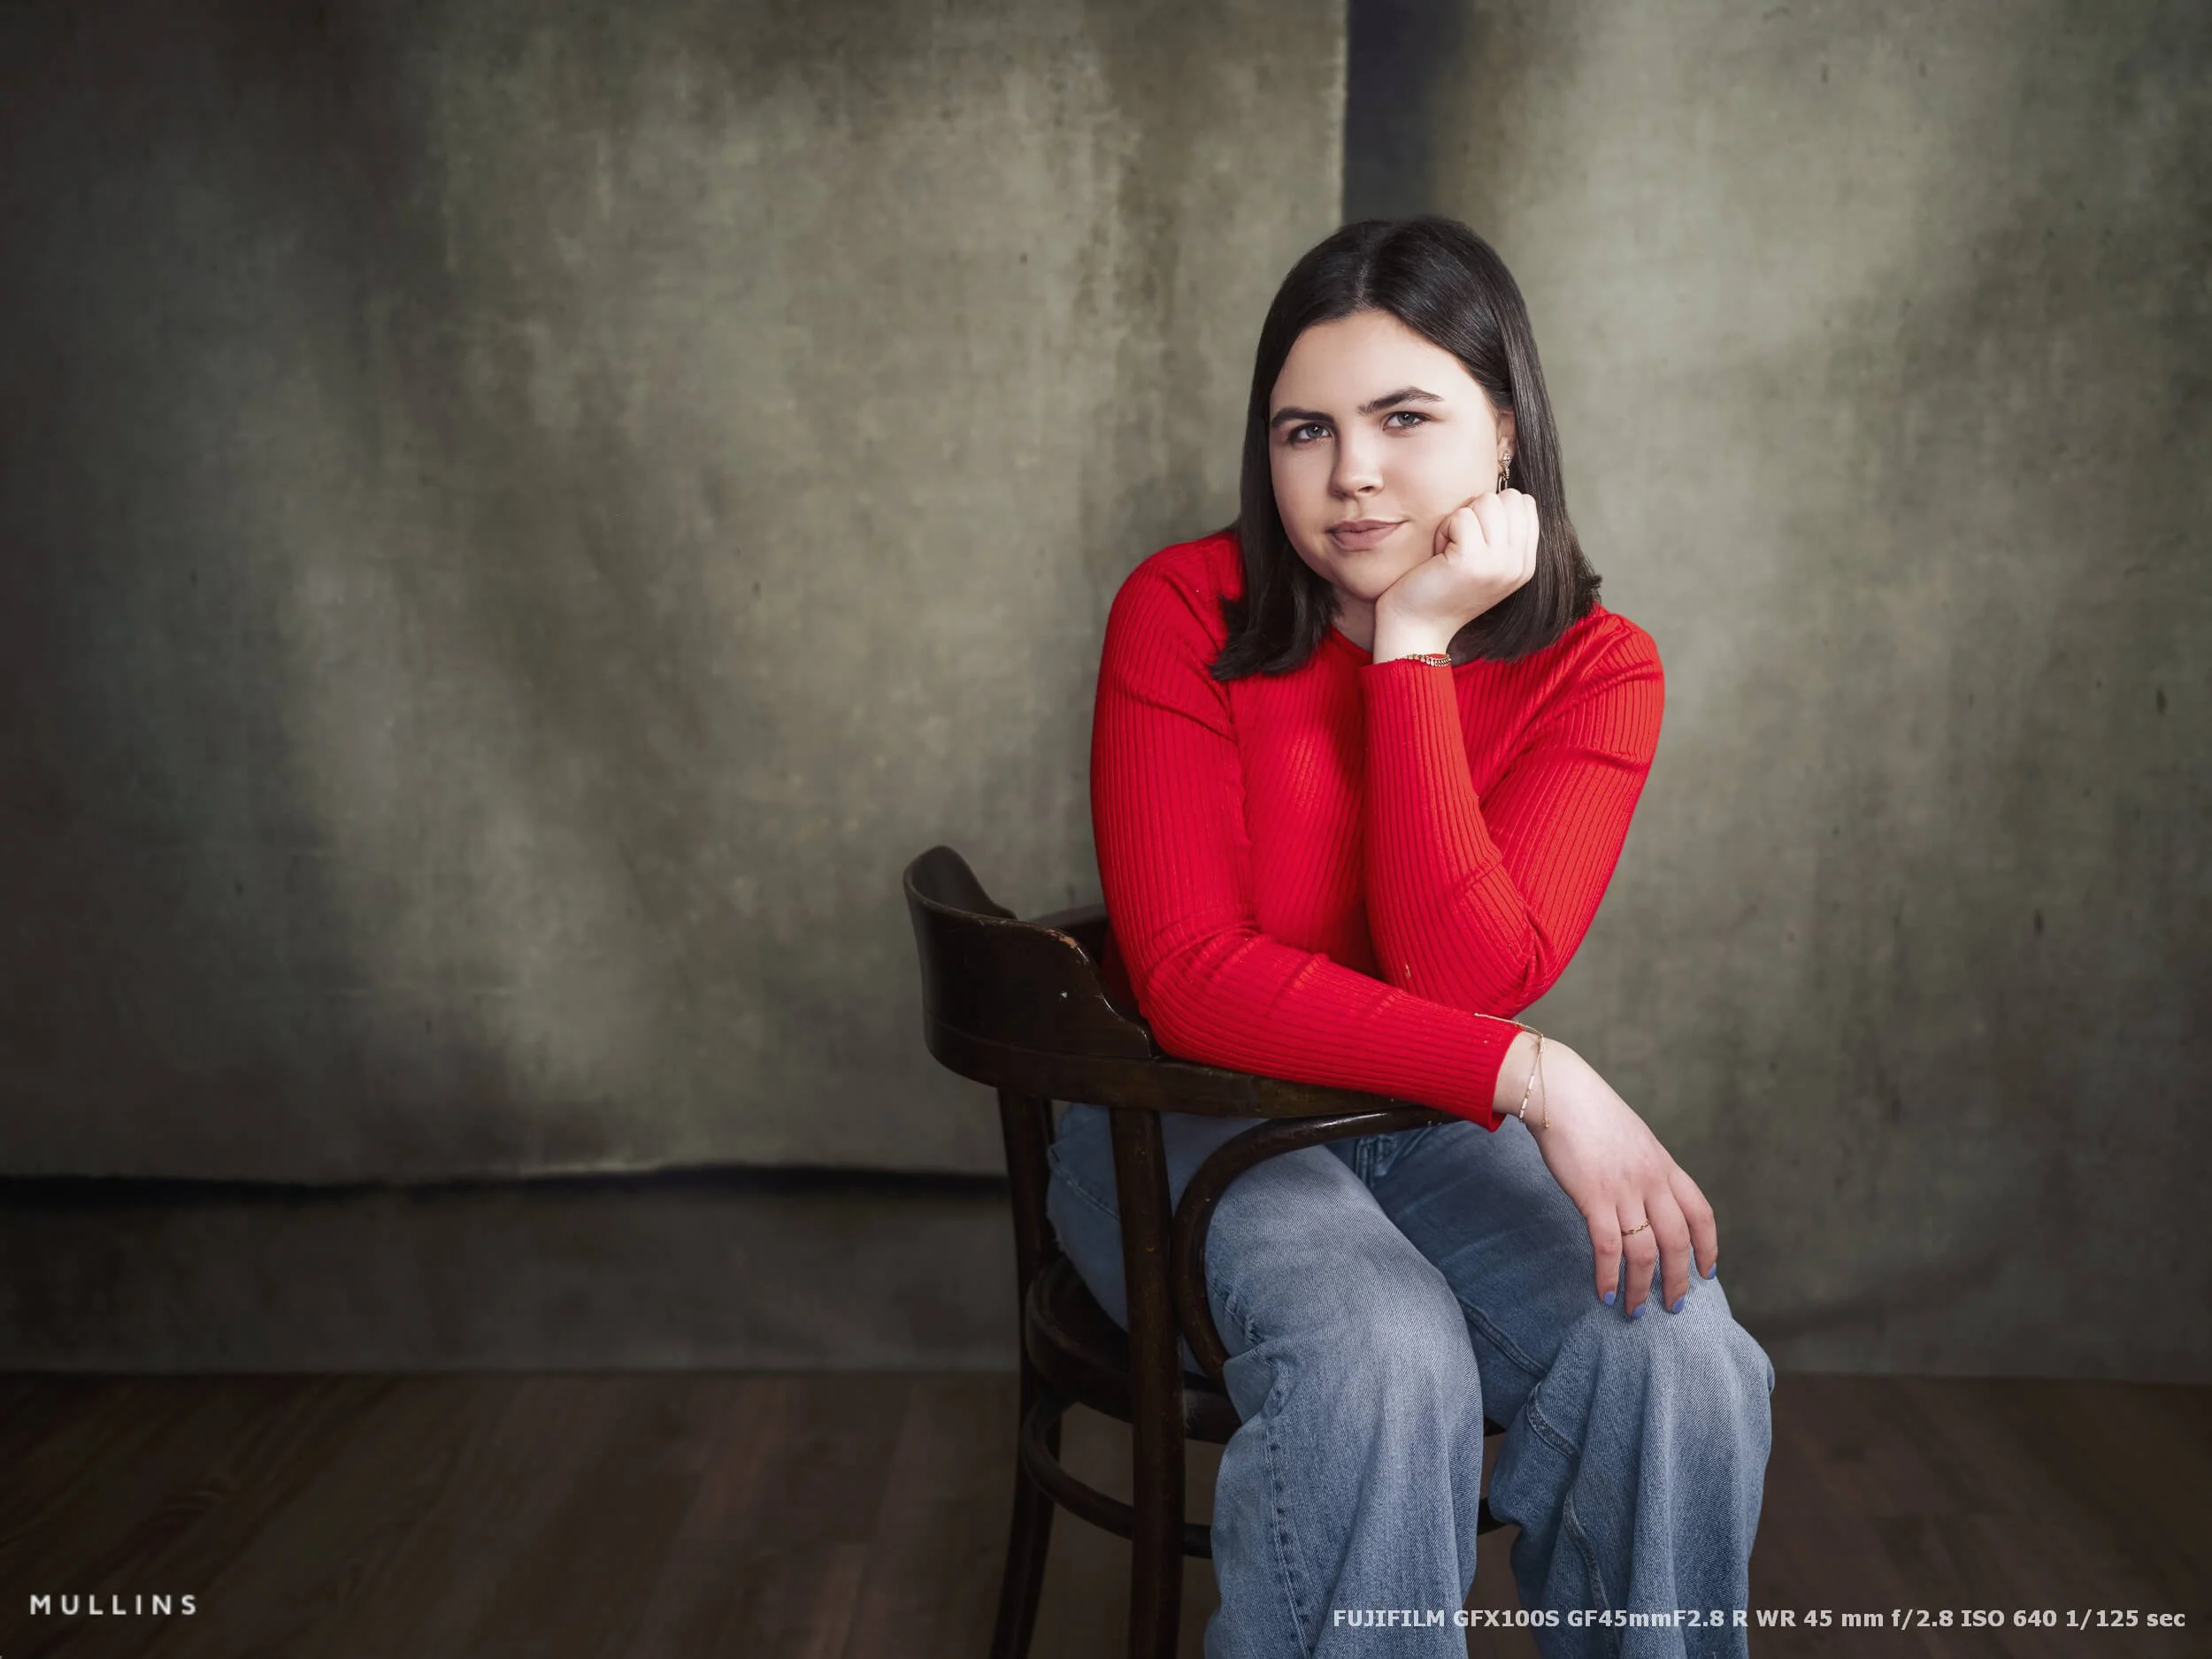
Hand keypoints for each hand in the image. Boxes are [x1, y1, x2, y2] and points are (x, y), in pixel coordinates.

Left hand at [1372, 489, 1539, 652]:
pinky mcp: (1472, 560)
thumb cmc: (1442, 588)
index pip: (1525, 503)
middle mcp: (1518, 565)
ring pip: (1486, 501)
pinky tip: (1439, 557)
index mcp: (1525, 564)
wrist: (1417, 627)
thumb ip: (1501, 533)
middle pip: (1508, 498)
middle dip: (1477, 512)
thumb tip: (1504, 493)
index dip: (1493, 510)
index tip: (1474, 540)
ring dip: (1459, 521)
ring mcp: (1499, 563)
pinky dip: (1443, 531)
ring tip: (1449, 551)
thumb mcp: (1484, 562)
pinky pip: (1461, 516)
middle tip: (1459, 545)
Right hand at [1514, 1036, 1717, 1315]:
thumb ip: (1644, 1169)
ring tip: (1636, 1310)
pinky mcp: (1594, 1196)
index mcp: (1665, 1166)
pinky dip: (1608, 1275)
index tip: (1707, 1272)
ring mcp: (1625, 1190)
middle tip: (1673, 1306)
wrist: (1562, 1093)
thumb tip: (1643, 1198)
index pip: (1701, 1213)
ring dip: (1642, 1287)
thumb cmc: (1591, 1113)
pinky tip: (1605, 1292)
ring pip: (1645, 1251)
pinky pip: (1607, 1247)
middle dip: (1678, 1279)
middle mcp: (1652, 1181)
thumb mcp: (1633, 1139)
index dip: (1708, 1247)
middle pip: (1678, 1241)